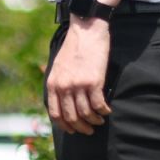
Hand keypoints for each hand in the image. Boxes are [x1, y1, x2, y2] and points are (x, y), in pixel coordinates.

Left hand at [46, 19, 111, 134]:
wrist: (86, 29)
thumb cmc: (74, 47)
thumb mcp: (59, 66)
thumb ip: (59, 83)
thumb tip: (62, 101)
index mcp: (53, 84)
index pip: (55, 114)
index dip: (65, 125)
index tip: (73, 129)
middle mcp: (64, 87)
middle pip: (71, 117)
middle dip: (81, 127)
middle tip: (89, 130)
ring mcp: (78, 85)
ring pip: (86, 114)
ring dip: (94, 121)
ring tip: (99, 121)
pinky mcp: (94, 82)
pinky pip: (98, 105)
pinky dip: (103, 112)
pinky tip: (107, 111)